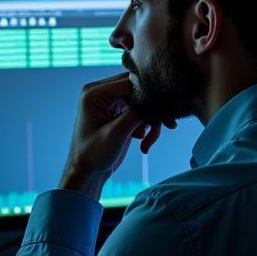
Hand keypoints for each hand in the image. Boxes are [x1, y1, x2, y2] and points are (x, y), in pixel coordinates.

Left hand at [59, 72, 175, 200]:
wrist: (87, 173)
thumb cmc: (93, 155)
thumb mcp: (116, 133)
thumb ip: (136, 113)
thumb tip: (156, 100)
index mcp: (94, 93)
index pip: (129, 82)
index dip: (148, 94)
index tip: (164, 109)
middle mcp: (101, 93)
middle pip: (137, 90)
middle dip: (152, 108)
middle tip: (169, 124)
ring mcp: (111, 102)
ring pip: (142, 101)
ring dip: (151, 120)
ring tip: (151, 140)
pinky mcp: (119, 112)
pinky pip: (140, 111)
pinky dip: (146, 125)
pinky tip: (145, 142)